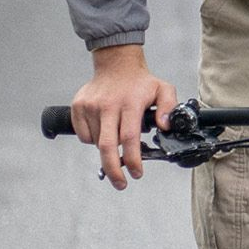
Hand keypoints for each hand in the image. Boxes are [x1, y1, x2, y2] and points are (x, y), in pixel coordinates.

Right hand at [70, 45, 176, 189]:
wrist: (116, 64)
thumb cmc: (140, 82)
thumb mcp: (164, 90)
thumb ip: (170, 107)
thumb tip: (165, 127)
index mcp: (130, 103)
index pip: (129, 137)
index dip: (132, 159)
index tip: (137, 173)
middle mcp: (108, 105)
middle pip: (107, 146)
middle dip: (114, 170)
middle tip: (121, 184)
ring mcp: (90, 106)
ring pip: (97, 142)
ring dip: (108, 149)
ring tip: (117, 136)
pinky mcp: (78, 107)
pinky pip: (84, 135)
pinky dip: (94, 140)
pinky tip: (104, 128)